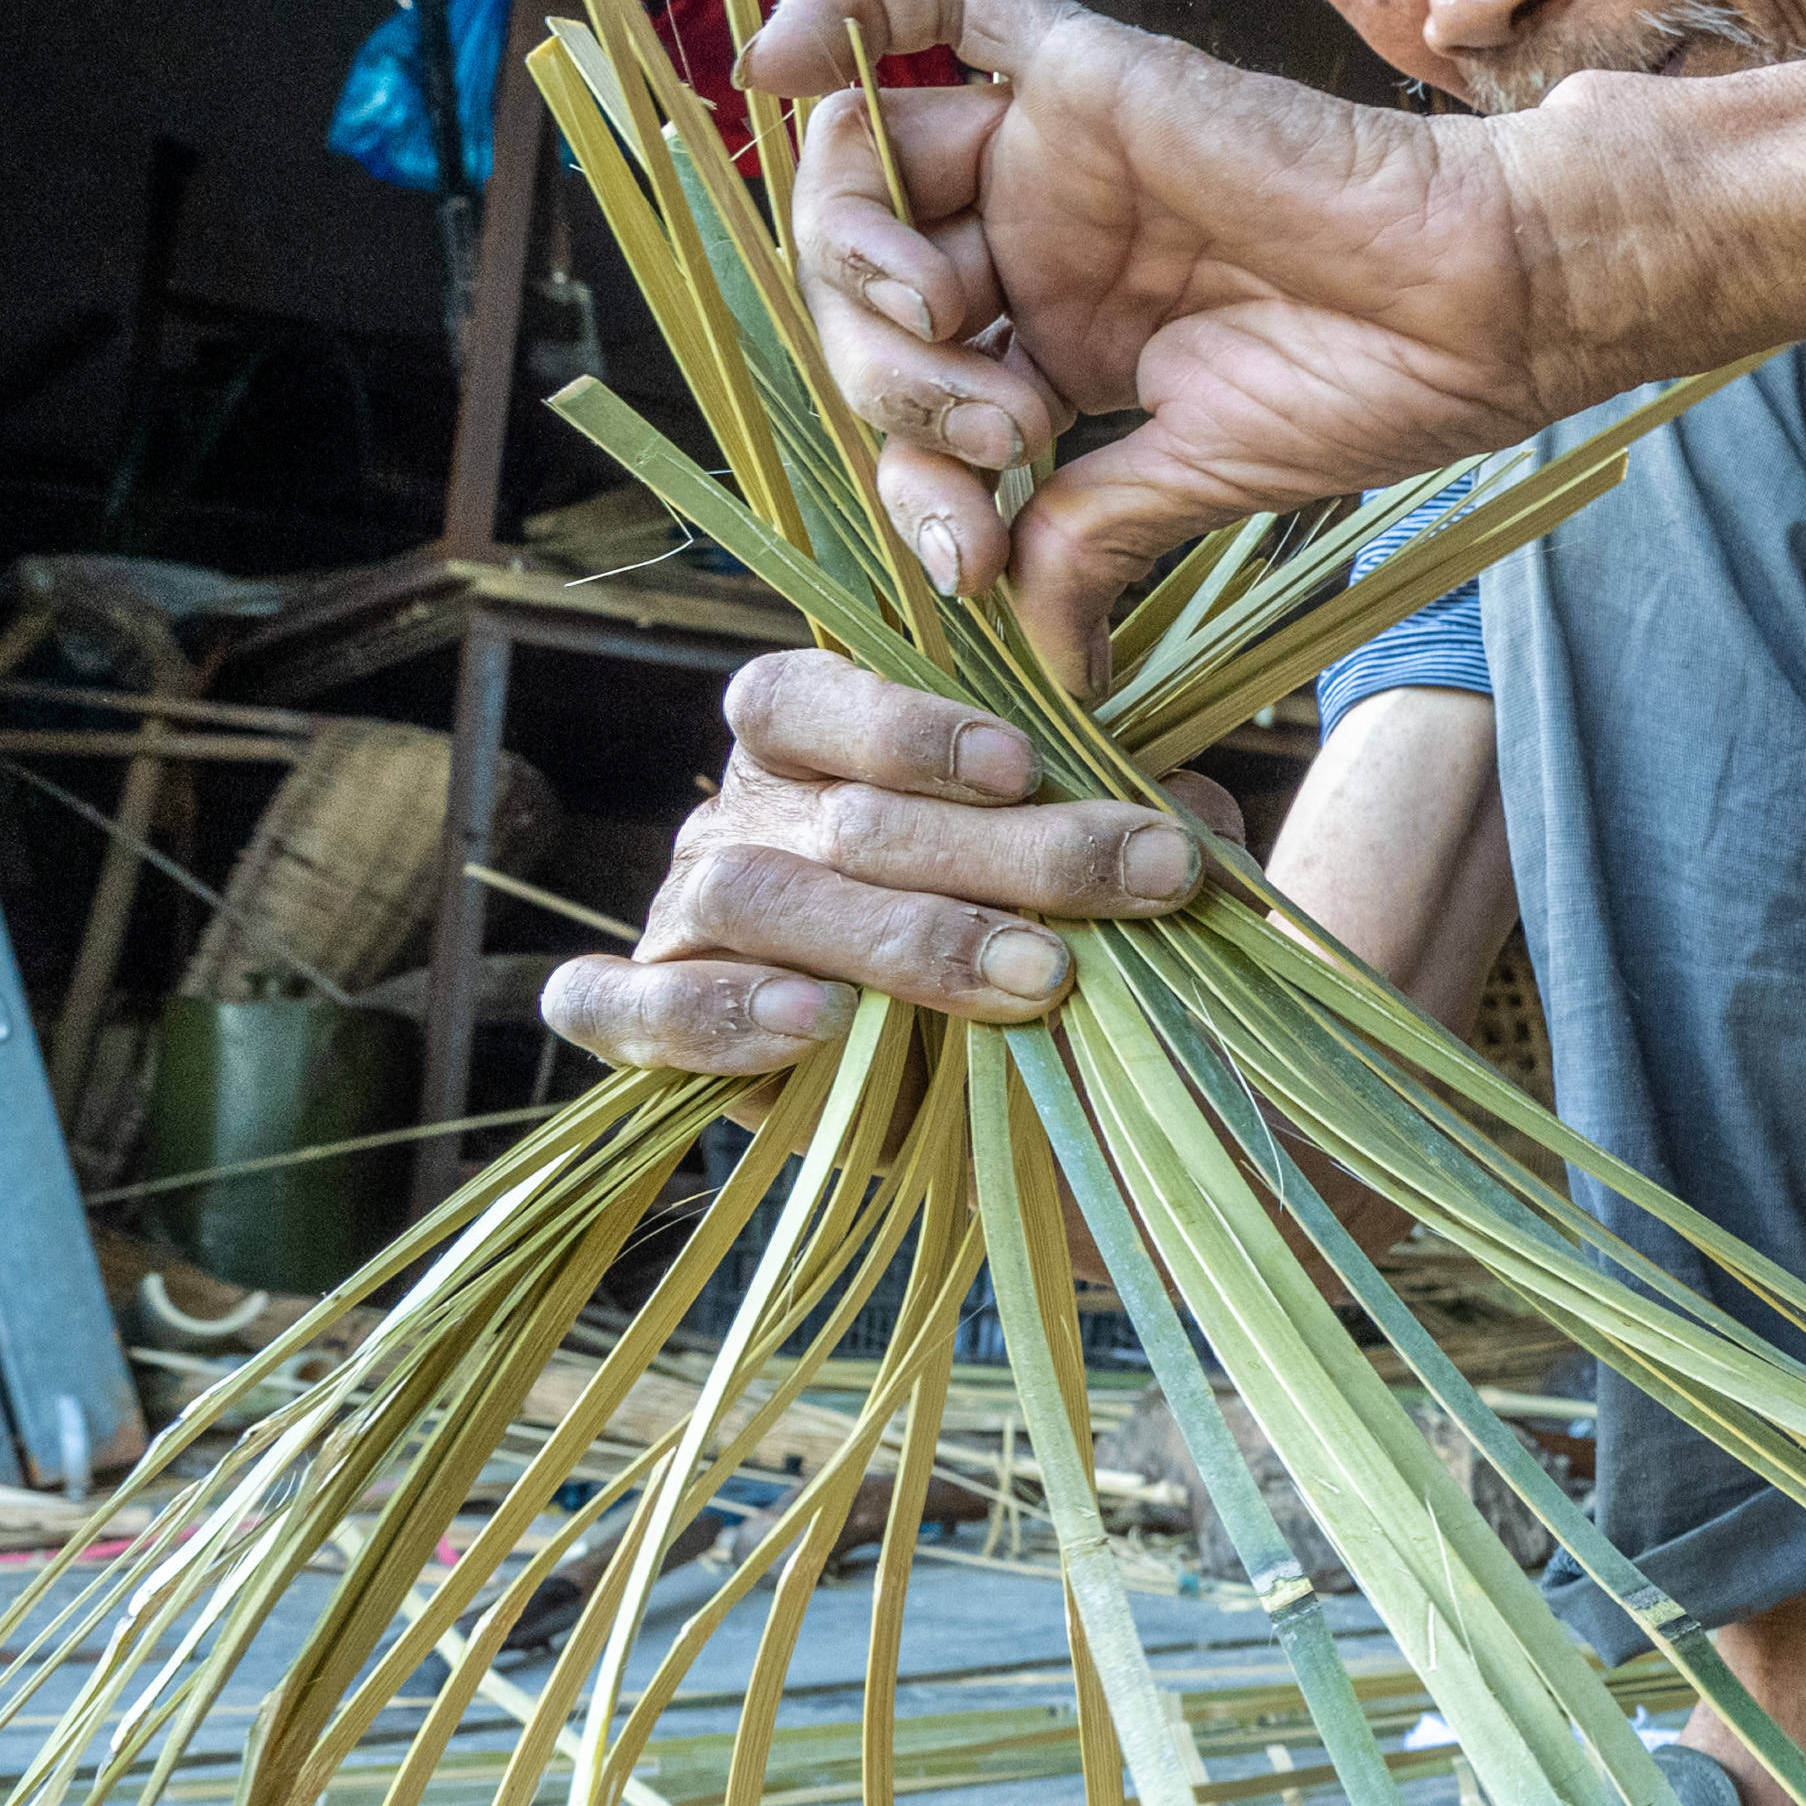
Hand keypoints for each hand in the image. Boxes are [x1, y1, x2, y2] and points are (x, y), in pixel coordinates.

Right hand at [545, 652, 1233, 1074]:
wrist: (1006, 1109)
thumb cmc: (1041, 952)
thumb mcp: (1100, 882)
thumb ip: (1138, 827)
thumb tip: (1190, 819)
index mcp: (814, 752)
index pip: (803, 696)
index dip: (907, 726)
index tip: (1027, 767)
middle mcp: (738, 822)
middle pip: (831, 813)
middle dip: (995, 852)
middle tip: (1128, 890)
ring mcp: (684, 923)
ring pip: (747, 895)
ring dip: (899, 934)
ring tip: (1028, 977)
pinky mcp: (657, 1033)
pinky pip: (616, 1007)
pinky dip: (706, 1013)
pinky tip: (815, 1024)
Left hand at [741, 0, 1562, 677]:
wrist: (1483, 308)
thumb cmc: (1377, 386)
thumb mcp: (1191, 483)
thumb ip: (1083, 538)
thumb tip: (1037, 657)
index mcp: (1062, 331)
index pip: (913, 386)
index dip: (911, 479)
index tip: (978, 555)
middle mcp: (1042, 231)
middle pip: (866, 279)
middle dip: (888, 379)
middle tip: (994, 438)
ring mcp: (1056, 147)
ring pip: (868, 161)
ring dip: (854, 252)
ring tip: (939, 317)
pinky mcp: (1085, 70)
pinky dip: (841, 10)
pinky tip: (776, 62)